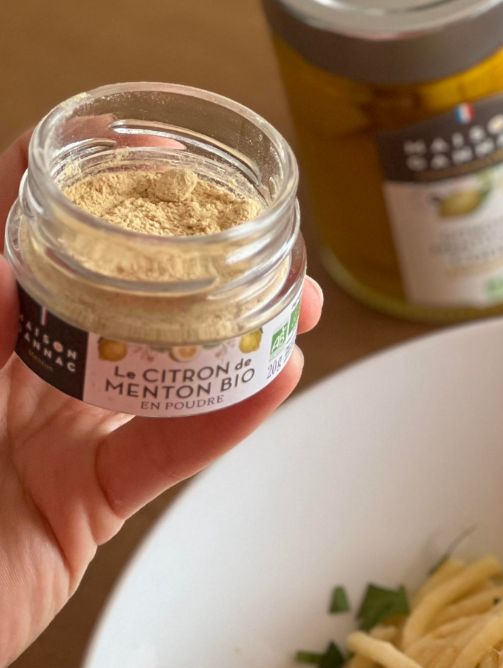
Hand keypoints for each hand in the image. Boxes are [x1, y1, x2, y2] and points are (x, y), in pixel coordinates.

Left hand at [0, 134, 322, 667]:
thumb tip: (11, 260)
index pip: (19, 235)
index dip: (80, 183)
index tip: (144, 149)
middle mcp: (13, 373)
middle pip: (113, 299)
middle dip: (188, 262)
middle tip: (252, 239)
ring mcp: (56, 436)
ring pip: (158, 374)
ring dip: (230, 340)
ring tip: (292, 305)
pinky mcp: (92, 501)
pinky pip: (168, 453)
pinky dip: (225, 421)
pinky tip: (274, 383)